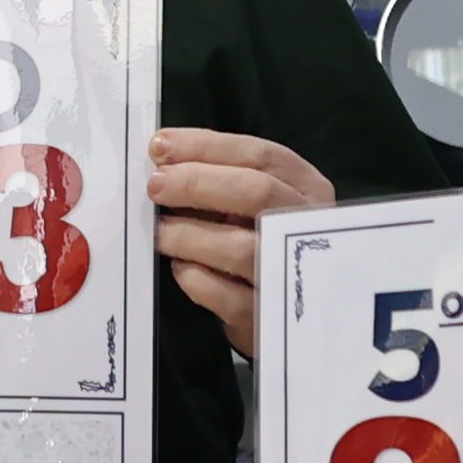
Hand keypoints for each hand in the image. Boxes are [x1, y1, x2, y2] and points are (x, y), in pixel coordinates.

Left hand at [149, 129, 332, 355]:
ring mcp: (288, 272)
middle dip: (197, 183)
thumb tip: (164, 160)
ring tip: (160, 230)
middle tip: (156, 185)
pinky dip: (193, 275)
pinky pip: (224, 294)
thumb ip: (219, 178)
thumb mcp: (253, 203)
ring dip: (188, 233)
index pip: (261, 155)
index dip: (206, 147)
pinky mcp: (265, 315)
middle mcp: (305, 227)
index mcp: (306, 188)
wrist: (281, 311)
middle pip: (257, 192)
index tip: (161, 147)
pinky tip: (179, 266)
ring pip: (240, 247)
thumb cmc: (258, 242)